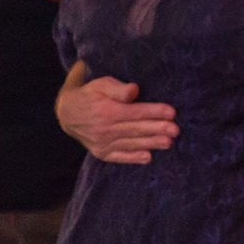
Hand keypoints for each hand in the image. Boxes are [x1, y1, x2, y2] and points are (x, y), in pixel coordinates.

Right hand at [58, 76, 177, 164]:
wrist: (67, 114)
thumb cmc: (90, 95)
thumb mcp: (100, 85)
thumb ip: (117, 89)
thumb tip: (134, 90)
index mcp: (106, 111)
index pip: (135, 112)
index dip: (154, 112)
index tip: (172, 112)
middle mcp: (104, 129)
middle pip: (136, 129)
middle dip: (157, 129)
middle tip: (176, 130)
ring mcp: (103, 143)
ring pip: (131, 143)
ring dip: (151, 143)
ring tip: (168, 142)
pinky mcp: (102, 153)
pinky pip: (119, 157)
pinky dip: (133, 158)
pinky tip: (147, 157)